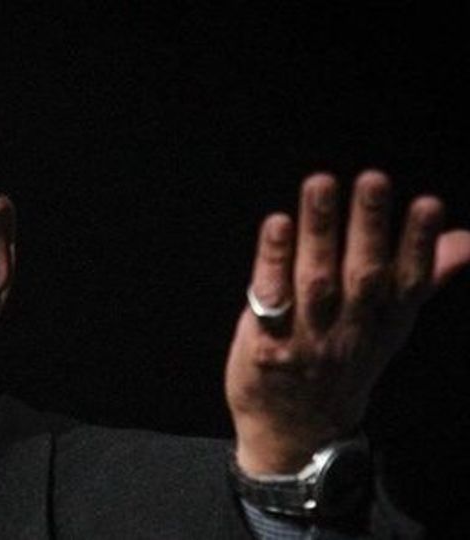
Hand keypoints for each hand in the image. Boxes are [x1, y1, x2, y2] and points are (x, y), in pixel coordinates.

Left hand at [226, 170, 469, 473]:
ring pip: (314, 278)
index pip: (407, 282)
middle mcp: (349, 330)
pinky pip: (269, 298)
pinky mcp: (264, 341)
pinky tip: (276, 224)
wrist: (296, 432)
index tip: (427, 204)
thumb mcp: (390, 330)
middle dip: (368, 226)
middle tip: (372, 179)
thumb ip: (423, 279)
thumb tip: (466, 240)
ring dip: (319, 230)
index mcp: (385, 325)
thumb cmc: (342, 364)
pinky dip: (272, 260)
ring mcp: (306, 337)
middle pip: (362, 275)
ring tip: (321, 184)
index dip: (418, 245)